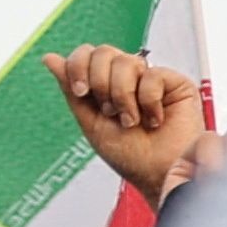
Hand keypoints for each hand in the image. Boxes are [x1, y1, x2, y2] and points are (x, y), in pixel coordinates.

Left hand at [42, 45, 218, 202]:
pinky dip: (149, 101)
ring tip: (132, 120)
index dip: (78, 66)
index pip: (86, 54)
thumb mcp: (90, 122)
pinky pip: (153, 75)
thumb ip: (71, 89)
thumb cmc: (130, 157)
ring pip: (126, 61)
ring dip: (123, 96)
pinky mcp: (176, 84)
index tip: (82, 92)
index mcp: (106, 84)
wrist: (158, 174)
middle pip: (103, 52)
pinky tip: (155, 118)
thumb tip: (49, 58)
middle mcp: (129, 78)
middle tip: (110, 111)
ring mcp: (152, 79)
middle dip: (100, 84)